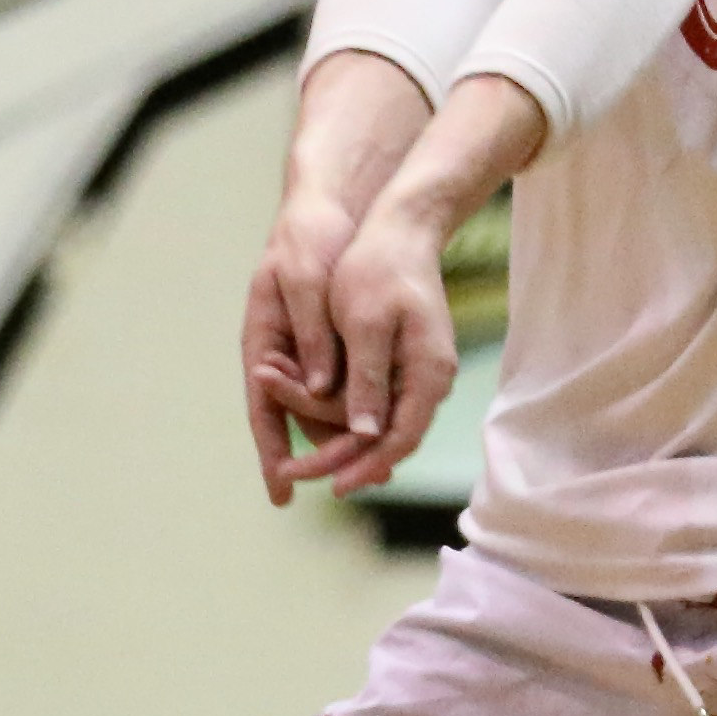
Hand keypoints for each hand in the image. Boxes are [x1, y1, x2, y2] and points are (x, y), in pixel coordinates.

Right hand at [242, 187, 364, 505]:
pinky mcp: (330, 341)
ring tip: (377, 465)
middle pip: (297, 418)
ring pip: (323, 406)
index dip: (271, 456)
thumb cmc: (311, 238)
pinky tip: (389, 421)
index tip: (281, 495)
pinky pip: (344, 384)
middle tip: (350, 484)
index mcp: (263, 340)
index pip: (263, 411)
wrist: (330, 204)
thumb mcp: (309, 282)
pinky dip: (362, 405)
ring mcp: (305, 349)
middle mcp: (282, 353)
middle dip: (321, 455)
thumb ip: (315, 337)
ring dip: (346, 434)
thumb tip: (321, 392)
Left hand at [282, 200, 459, 498]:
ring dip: (331, 431)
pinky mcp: (403, 362)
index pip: (398, 441)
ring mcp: (418, 372)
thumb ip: (366, 379)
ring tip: (287, 441)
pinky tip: (305, 414)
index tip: (329, 487)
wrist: (401, 228)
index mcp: (427, 375)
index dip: (362, 466)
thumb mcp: (366, 322)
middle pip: (385, 440)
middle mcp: (429, 381)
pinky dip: (340, 410)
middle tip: (292, 471)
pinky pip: (374, 400)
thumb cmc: (379, 267)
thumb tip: (364, 433)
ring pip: (376, 423)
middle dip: (337, 457)